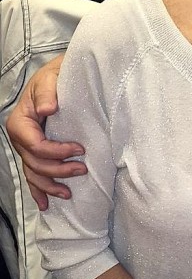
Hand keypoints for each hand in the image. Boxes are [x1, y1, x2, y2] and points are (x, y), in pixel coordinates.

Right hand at [6, 54, 86, 209]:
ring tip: (68, 193)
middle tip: (83, 169)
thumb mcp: (52, 77)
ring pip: (33, 172)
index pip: (35, 145)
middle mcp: (21, 136)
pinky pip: (32, 173)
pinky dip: (38, 189)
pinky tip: (45, 203)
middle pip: (35, 162)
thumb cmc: (57, 75)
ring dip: (50, 185)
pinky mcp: (35, 151)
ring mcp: (26, 146)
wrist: (58, 75)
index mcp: (21, 121)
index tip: (80, 149)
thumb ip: (48, 92)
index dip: (57, 151)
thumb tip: (48, 108)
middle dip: (58, 170)